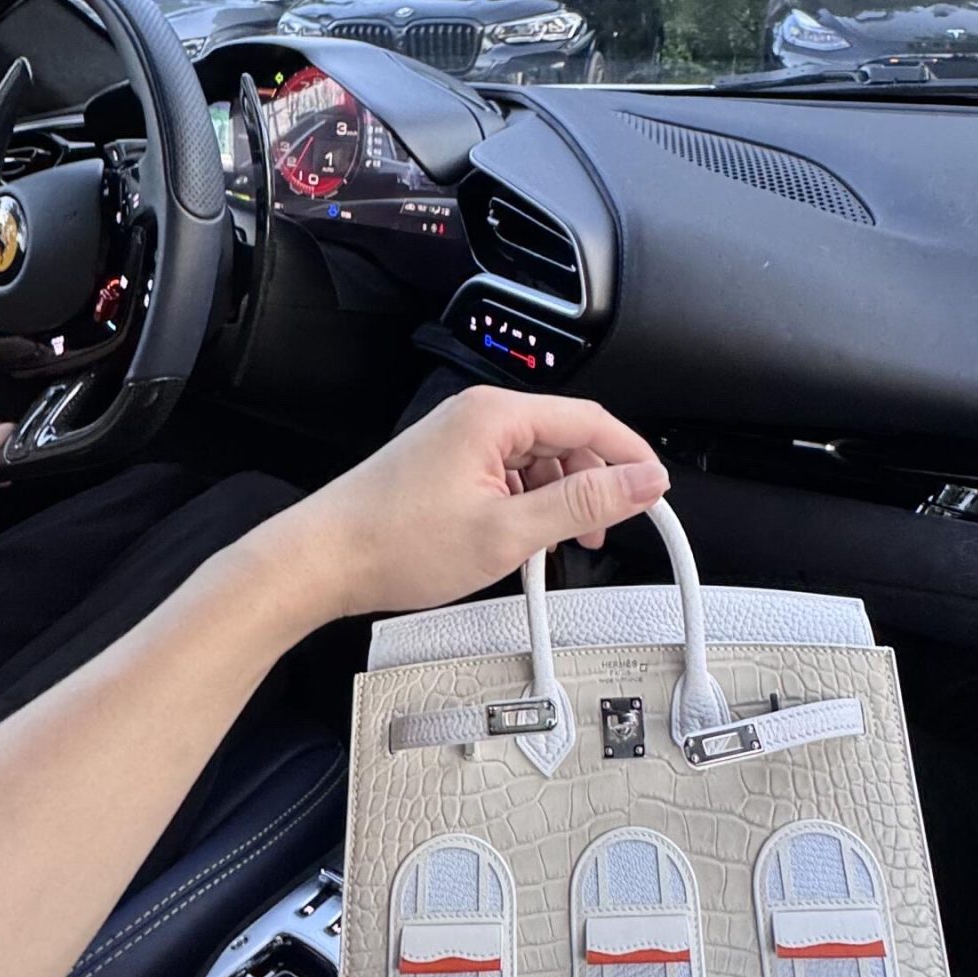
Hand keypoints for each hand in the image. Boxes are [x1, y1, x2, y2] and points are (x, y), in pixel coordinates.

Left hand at [272, 389, 668, 623]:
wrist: (321, 560)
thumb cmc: (396, 543)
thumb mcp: (508, 532)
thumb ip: (582, 504)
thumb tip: (641, 482)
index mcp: (495, 416)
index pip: (590, 421)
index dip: (631, 458)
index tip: (655, 493)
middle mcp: (476, 416)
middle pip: (565, 438)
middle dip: (594, 485)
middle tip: (606, 532)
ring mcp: (458, 439)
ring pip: (537, 460)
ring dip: (560, 499)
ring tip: (559, 547)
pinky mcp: (445, 464)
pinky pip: (508, 474)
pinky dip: (527, 504)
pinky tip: (523, 541)